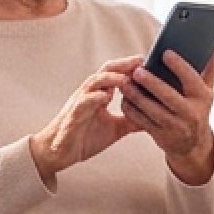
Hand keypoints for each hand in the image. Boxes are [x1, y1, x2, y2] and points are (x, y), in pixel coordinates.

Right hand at [29, 56, 141, 187]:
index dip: (131, 67)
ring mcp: (80, 103)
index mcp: (100, 95)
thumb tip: (153, 117)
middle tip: (141, 61)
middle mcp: (90, 94)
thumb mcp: (115, 129)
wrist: (60, 152)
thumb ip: (131, 120)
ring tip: (126, 77)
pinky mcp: (72, 116)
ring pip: (94, 83)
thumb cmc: (85, 137)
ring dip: (110, 78)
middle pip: (106, 71)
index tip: (150, 62)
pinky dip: (93, 98)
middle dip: (123, 65)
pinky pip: (82, 103)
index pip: (116, 74)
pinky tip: (105, 97)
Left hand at [122, 50, 213, 184]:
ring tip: (125, 83)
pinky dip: (132, 111)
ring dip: (137, 97)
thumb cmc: (197, 110)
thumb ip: (209, 70)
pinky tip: (124, 99)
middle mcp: (190, 113)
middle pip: (169, 96)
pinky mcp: (161, 136)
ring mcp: (175, 126)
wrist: (192, 145)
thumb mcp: (206, 92)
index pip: (191, 79)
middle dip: (152, 83)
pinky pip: (143, 122)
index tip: (165, 53)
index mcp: (202, 98)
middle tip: (137, 71)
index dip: (179, 66)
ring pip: (153, 110)